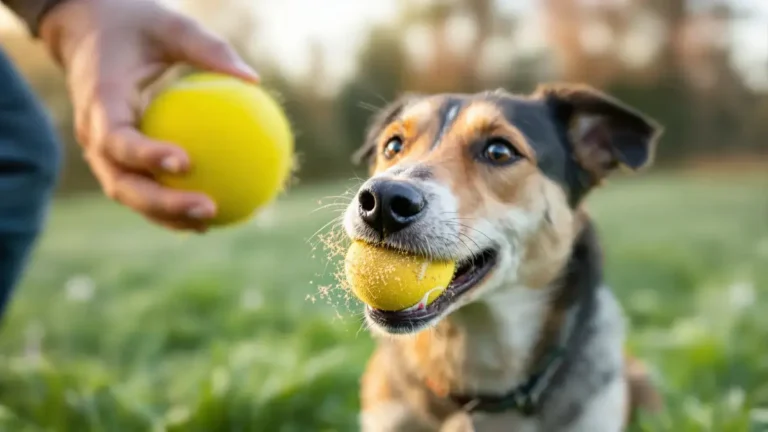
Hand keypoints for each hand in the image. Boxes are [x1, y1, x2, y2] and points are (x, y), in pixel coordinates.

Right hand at [39, 0, 258, 231]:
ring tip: (211, 223)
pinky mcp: (114, 159)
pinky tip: (207, 214)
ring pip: (129, 194)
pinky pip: (141, 187)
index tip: (186, 163)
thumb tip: (254, 79)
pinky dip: (167, 205)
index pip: (117, 138)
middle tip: (208, 209)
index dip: (146, 155)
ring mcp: (100, 152)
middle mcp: (93, 133)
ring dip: (166, 215)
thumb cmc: (134, 26)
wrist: (87, 31)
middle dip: (162, 204)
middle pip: (121, 183)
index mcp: (99, 100)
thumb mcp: (170, 25)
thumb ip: (208, 49)